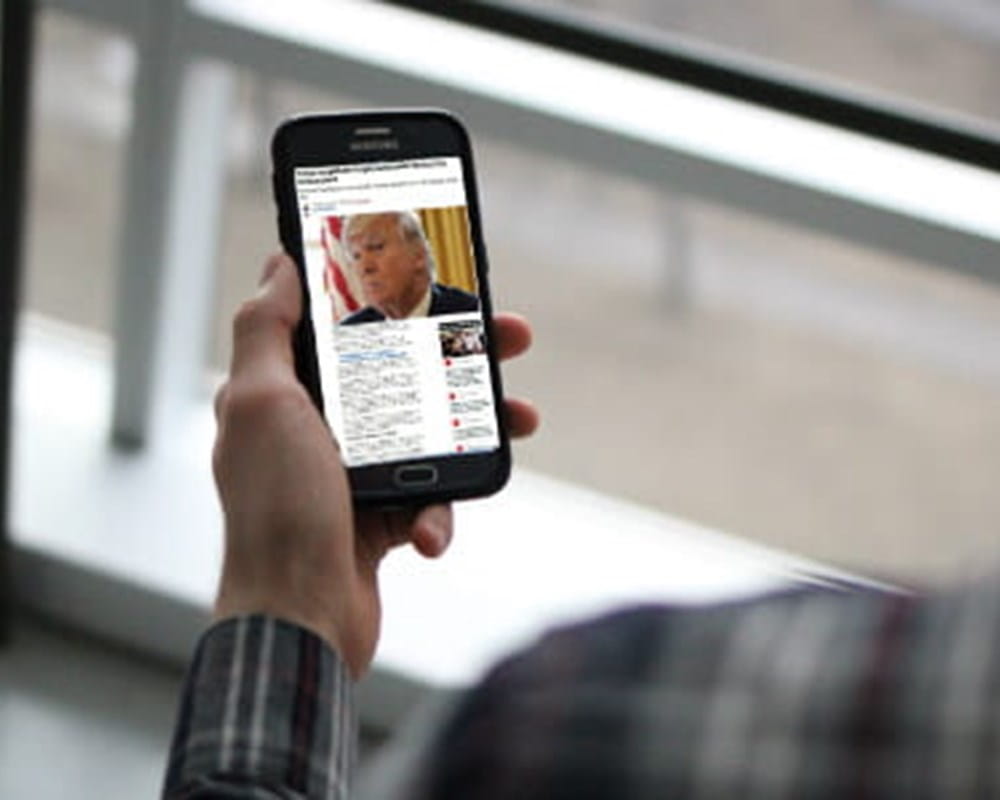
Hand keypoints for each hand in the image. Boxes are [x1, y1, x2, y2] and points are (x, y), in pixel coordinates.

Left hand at [212, 253, 537, 676]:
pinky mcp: (379, 518)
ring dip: (477, 428)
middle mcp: (319, 429)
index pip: (346, 329)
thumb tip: (278, 264)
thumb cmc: (274, 510)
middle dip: (461, 355)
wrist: (296, 622)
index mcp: (288, 393)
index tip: (441, 280)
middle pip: (402, 374)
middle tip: (512, 337)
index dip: (393, 300)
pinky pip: (429, 499)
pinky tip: (428, 531)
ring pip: (430, 433)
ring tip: (522, 420)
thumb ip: (263, 330)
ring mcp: (352, 476)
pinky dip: (438, 513)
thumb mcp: (260, 404)